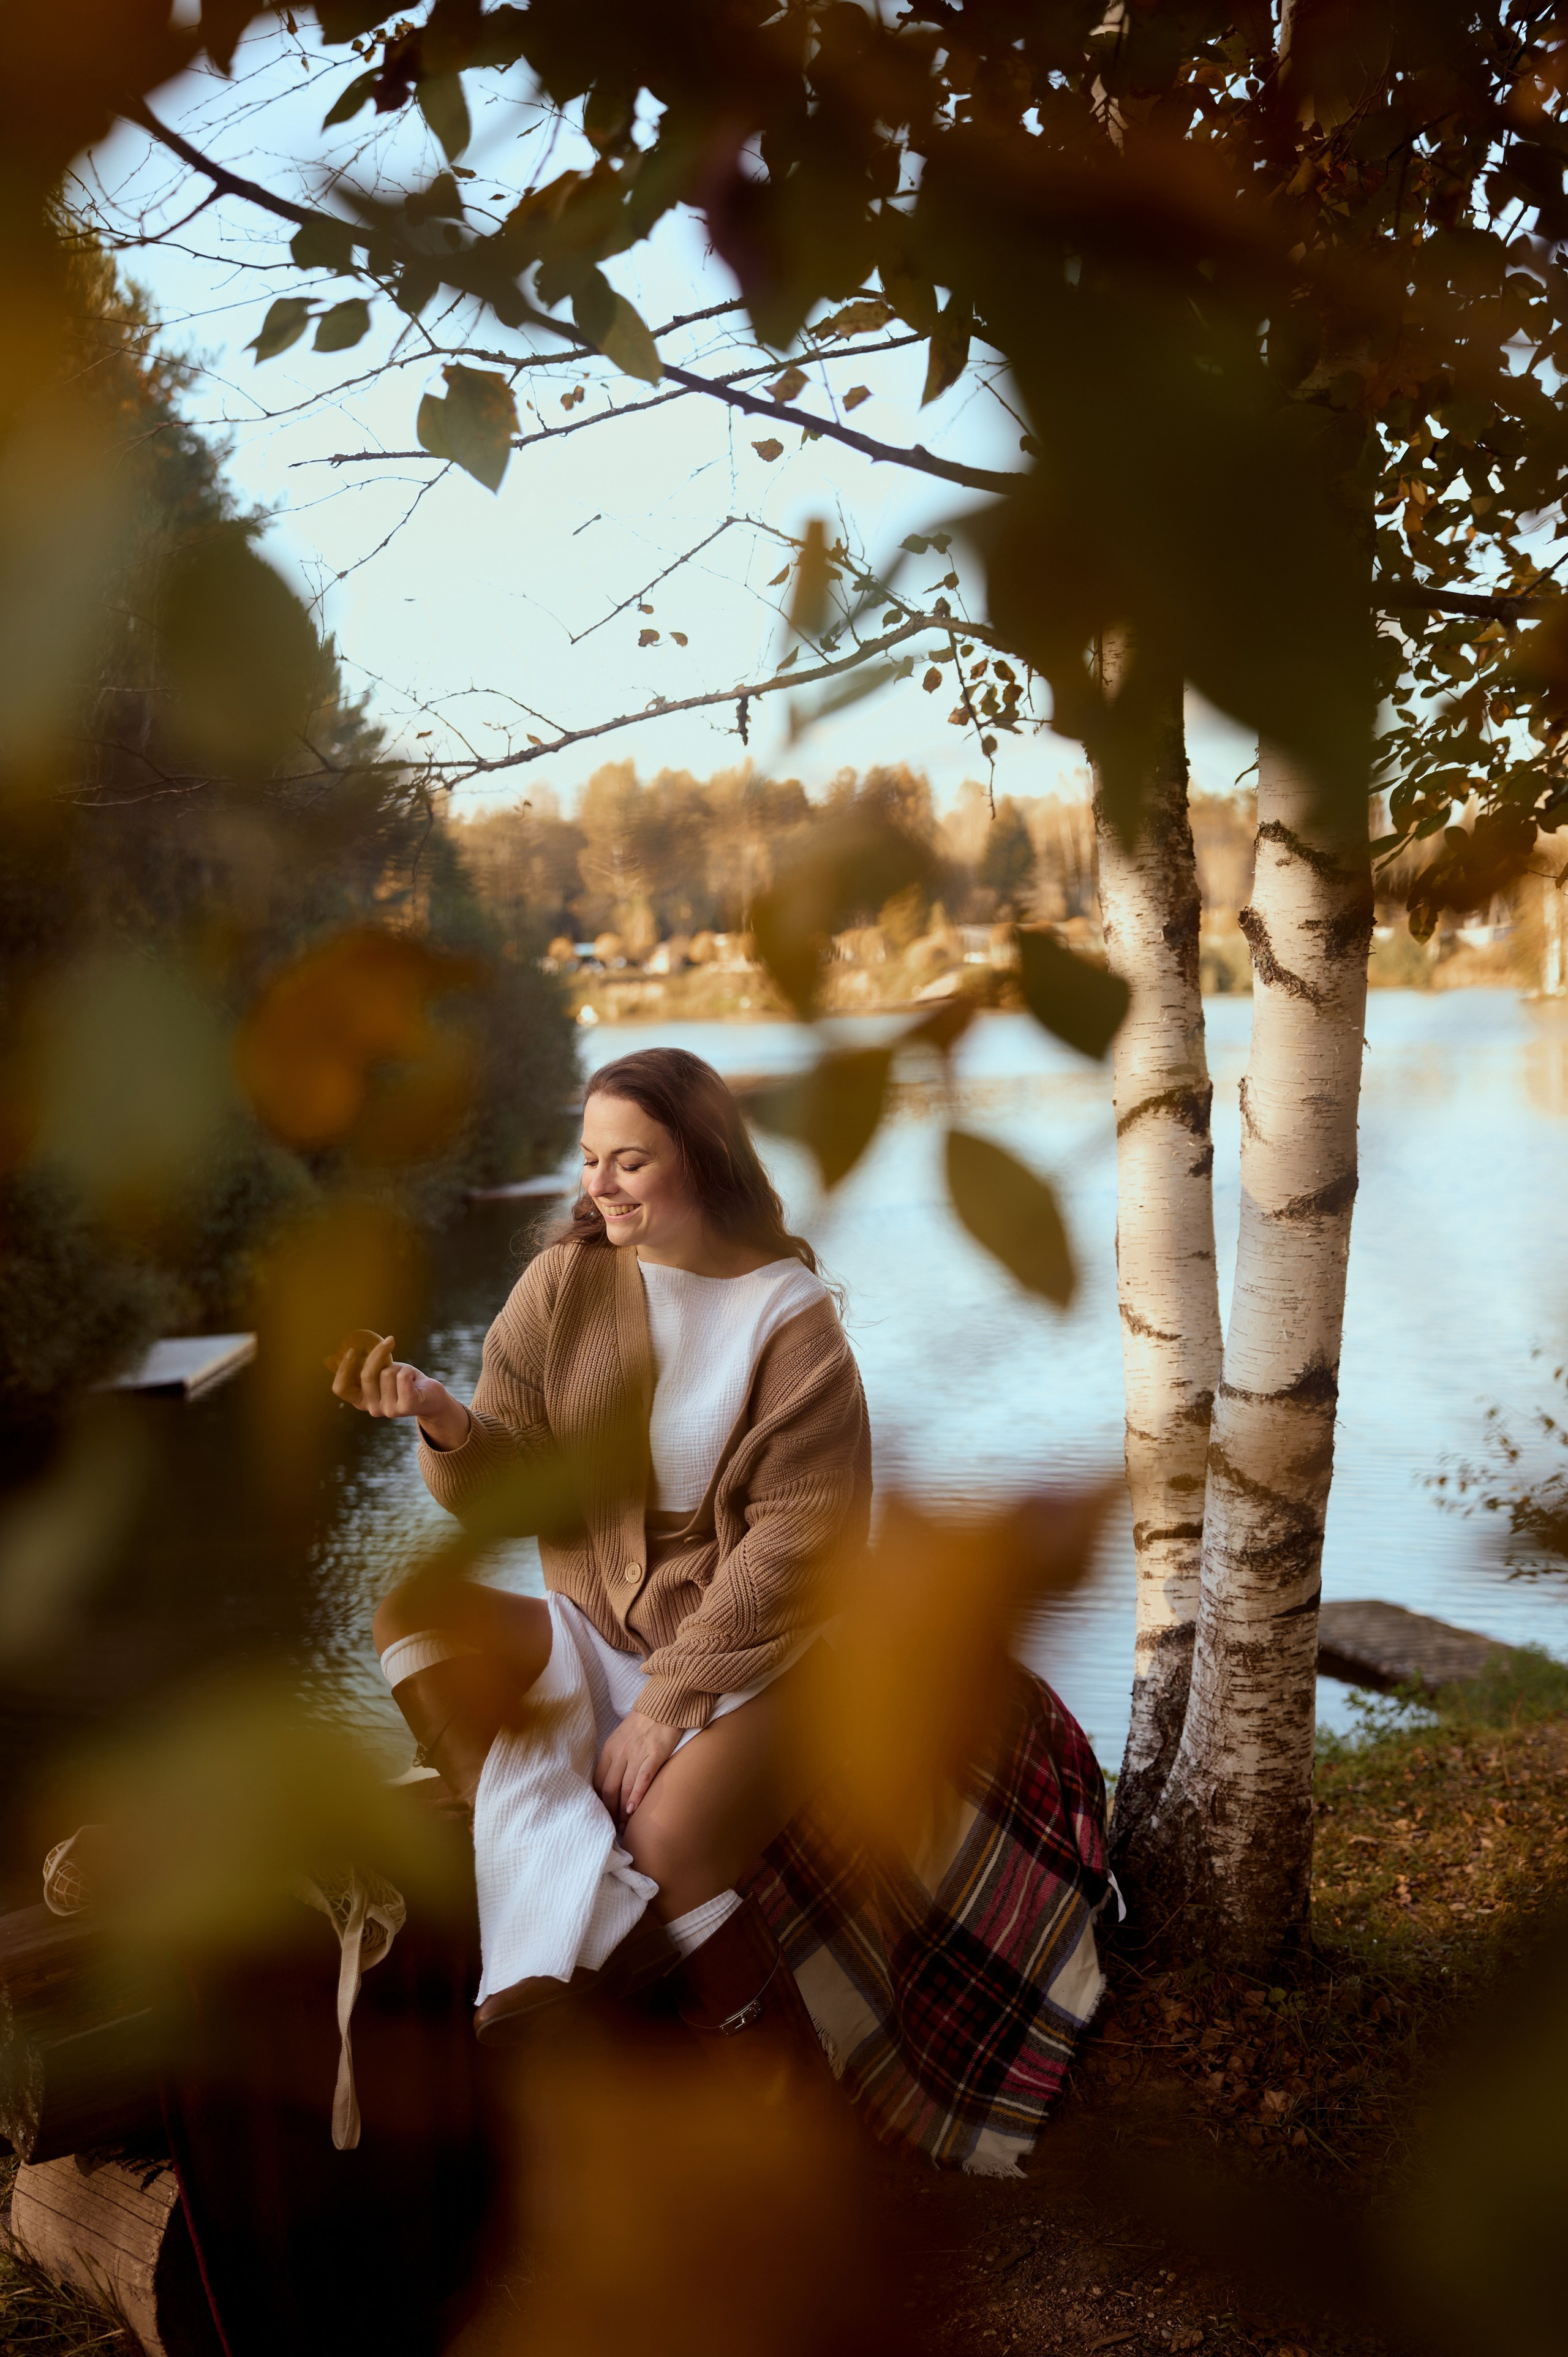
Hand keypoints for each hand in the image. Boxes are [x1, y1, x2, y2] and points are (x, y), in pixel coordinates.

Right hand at [329, 1332, 469, 1448]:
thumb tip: (353, 1345)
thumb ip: (368, 1365)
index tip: (352, 1351)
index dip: (343, 1369)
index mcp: (360, 1400)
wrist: (431, 1396)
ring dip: (399, 1367)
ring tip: (406, 1377)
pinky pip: (403, 1377)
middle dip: (378, 1354)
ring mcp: (389, 1410)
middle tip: (389, 1341)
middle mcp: (372, 1408)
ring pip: (387, 1373)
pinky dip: (409, 1370)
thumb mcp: (381, 1371)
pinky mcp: (406, 1406)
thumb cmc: (402, 1380)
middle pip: (366, 1375)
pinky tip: (415, 1380)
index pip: (340, 1388)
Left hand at [595, 1709, 680, 1822]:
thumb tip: (610, 1782)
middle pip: (609, 1789)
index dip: (600, 1802)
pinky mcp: (655, 1754)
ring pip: (624, 1788)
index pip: (598, 1782)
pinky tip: (633, 1809)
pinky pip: (642, 1778)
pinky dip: (636, 1795)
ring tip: (624, 1826)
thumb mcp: (621, 1737)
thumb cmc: (643, 1722)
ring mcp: (637, 1754)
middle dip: (610, 1811)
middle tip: (613, 1827)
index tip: (603, 1816)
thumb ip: (615, 1758)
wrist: (664, 1704)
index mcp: (609, 1749)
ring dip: (623, 1810)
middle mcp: (620, 1753)